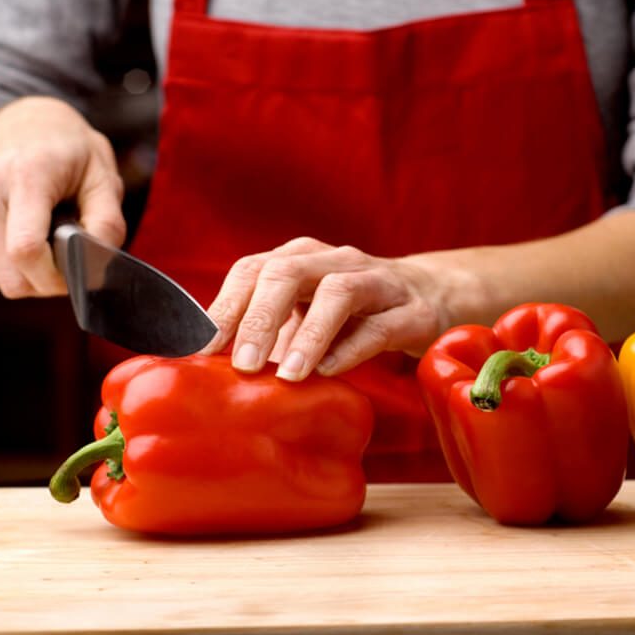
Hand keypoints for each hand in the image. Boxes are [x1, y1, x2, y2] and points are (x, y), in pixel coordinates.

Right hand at [0, 96, 124, 297]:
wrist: (23, 122)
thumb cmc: (69, 150)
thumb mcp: (104, 176)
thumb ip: (107, 224)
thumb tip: (93, 269)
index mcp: (24, 173)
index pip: (24, 250)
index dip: (53, 278)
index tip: (74, 275)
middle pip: (11, 274)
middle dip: (44, 280)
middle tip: (66, 257)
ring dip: (27, 269)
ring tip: (43, 233)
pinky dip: (7, 260)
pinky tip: (19, 229)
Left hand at [203, 237, 455, 380]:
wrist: (433, 296)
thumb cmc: (355, 312)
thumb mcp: (306, 313)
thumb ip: (267, 332)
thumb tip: (209, 368)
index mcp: (301, 259)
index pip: (253, 270)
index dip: (225, 306)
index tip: (201, 348)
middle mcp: (335, 262)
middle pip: (288, 273)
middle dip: (260, 318)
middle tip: (244, 364)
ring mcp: (377, 283)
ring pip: (337, 293)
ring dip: (309, 334)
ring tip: (290, 374)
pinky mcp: (412, 312)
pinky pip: (379, 326)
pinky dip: (351, 348)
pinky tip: (330, 371)